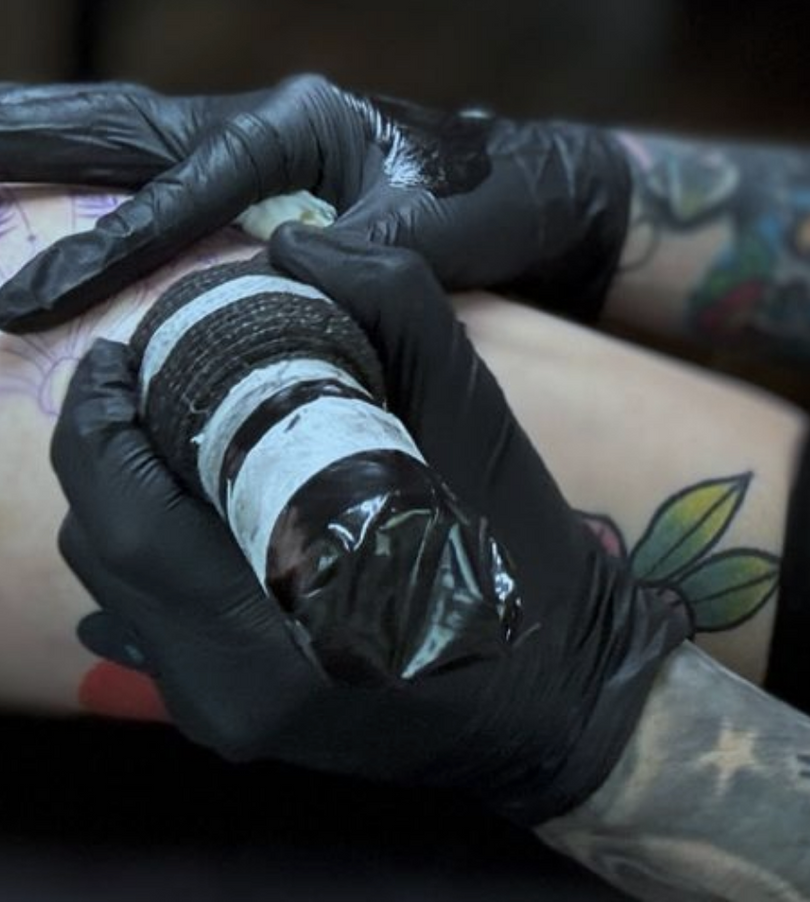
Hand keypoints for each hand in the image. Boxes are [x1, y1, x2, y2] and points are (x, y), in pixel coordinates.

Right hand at [0, 77, 630, 331]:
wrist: (537, 183)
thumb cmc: (496, 201)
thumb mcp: (440, 230)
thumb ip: (366, 255)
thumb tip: (286, 276)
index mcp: (297, 122)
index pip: (180, 191)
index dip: (104, 247)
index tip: (26, 299)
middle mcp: (260, 119)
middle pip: (119, 126)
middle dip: (25, 136)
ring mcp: (246, 141)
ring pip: (118, 135)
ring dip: (34, 138)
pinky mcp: (245, 175)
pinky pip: (140, 172)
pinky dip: (75, 174)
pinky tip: (20, 179)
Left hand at [52, 226, 689, 824]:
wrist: (560, 686)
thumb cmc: (522, 552)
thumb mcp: (473, 414)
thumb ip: (391, 307)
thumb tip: (299, 244)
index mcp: (281, 629)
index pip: (132, 518)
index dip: (102, 423)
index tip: (121, 347)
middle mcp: (225, 690)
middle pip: (106, 548)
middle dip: (103, 446)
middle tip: (137, 366)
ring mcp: (221, 711)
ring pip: (118, 585)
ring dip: (124, 491)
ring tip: (163, 415)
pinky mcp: (230, 712)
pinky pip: (152, 613)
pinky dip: (155, 536)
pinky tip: (199, 486)